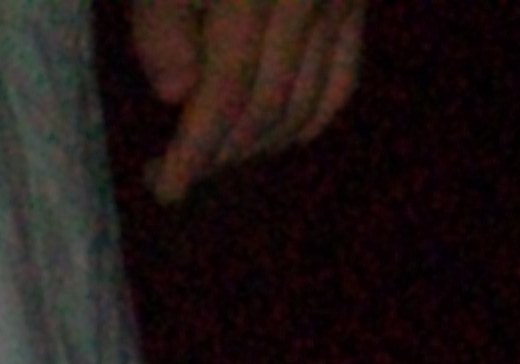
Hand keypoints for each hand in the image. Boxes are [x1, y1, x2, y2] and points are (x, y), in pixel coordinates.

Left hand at [128, 0, 364, 202]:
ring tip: (215, 156)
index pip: (226, 95)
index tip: (164, 188)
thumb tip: (178, 96)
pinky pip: (341, 84)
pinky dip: (305, 123)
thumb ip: (162, 26)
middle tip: (178, 172)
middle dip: (219, 155)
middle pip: (267, 109)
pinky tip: (268, 136)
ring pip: (305, 107)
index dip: (194, 153)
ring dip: (257, 148)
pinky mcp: (357, 2)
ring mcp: (341, 0)